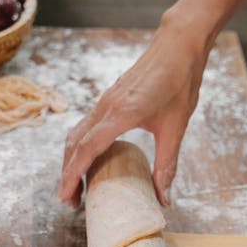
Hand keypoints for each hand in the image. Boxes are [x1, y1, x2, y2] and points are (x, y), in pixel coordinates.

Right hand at [58, 26, 209, 206]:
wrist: (178, 44)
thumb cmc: (180, 81)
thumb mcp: (176, 127)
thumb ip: (167, 165)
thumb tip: (164, 198)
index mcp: (121, 113)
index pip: (86, 149)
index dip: (72, 175)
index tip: (65, 197)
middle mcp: (106, 107)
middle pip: (73, 145)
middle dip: (67, 174)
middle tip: (71, 201)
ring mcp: (104, 102)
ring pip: (75, 135)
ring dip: (70, 161)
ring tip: (76, 185)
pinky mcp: (108, 99)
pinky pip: (84, 126)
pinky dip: (78, 147)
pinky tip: (89, 159)